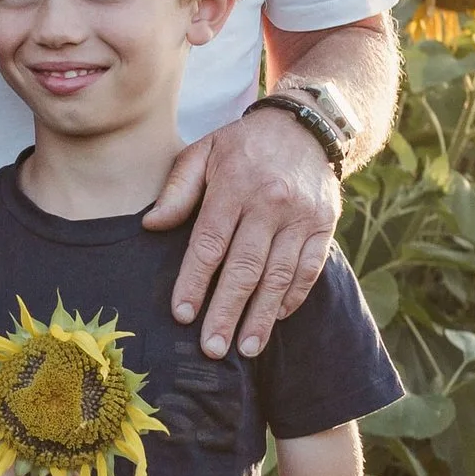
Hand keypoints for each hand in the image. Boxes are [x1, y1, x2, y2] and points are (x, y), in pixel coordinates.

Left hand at [145, 106, 340, 361]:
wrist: (306, 126)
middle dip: (227, 311)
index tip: (182, 314)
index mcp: (234, 185)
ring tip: (246, 349)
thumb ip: (177, 190)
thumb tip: (151, 225)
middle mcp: (271, 203)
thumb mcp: (203, 151)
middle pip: (245, 267)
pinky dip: (293, 297)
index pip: (210, 242)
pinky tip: (276, 319)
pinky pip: (309, 269)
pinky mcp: (324, 225)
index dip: (194, 281)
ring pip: (279, 275)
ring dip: (262, 316)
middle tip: (212, 348)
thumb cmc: (243, 145)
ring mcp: (301, 217)